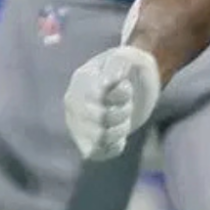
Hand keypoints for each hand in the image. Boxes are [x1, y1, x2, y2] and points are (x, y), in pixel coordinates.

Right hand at [65, 45, 162, 160]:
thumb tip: (111, 80)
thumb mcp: (128, 56)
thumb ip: (119, 63)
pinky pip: (97, 153)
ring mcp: (77, 124)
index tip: (127, 87)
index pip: (98, 96)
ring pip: (99, 138)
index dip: (120, 96)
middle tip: (127, 105)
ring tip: (122, 119)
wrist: (136, 84)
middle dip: (122, 112)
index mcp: (81, 80)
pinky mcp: (86, 142)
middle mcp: (73, 103)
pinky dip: (114, 146)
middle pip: (100, 118)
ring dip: (120, 130)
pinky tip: (118, 135)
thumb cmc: (131, 69)